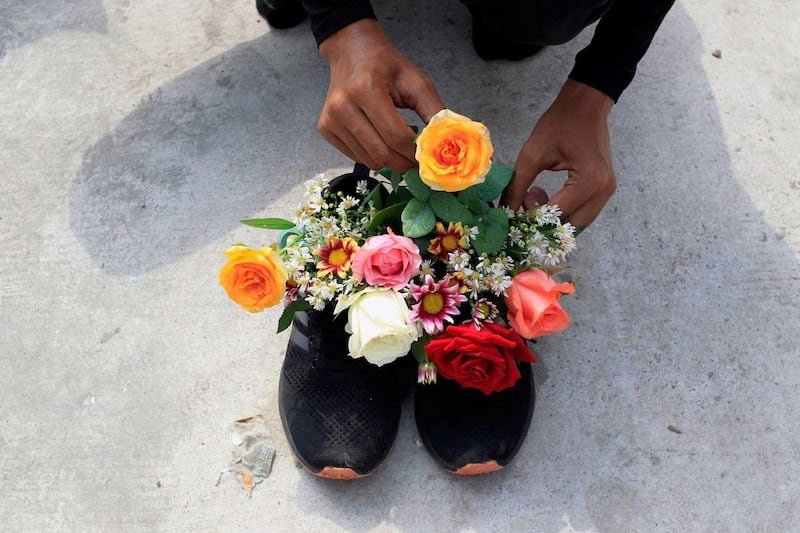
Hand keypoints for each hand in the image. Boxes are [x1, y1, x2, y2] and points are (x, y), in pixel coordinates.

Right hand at [318, 19, 444, 170]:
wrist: (352, 51)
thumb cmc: (386, 66)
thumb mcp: (416, 82)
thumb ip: (434, 111)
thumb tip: (446, 141)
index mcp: (366, 89)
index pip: (396, 136)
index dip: (414, 152)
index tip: (426, 156)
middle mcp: (343, 106)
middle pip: (381, 153)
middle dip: (403, 162)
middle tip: (415, 160)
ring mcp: (331, 119)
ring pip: (368, 160)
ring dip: (388, 160)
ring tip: (397, 146)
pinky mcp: (325, 128)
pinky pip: (355, 157)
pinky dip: (372, 155)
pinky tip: (378, 139)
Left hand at [500, 79, 615, 227]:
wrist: (586, 103)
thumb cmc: (560, 123)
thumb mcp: (532, 154)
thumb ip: (517, 186)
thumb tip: (504, 212)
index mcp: (588, 182)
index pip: (556, 214)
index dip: (531, 219)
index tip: (511, 214)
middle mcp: (603, 191)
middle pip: (570, 226)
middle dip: (544, 224)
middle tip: (523, 206)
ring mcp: (607, 191)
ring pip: (577, 222)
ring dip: (553, 218)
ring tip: (533, 197)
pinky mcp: (604, 188)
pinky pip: (583, 211)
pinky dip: (563, 210)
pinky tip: (546, 195)